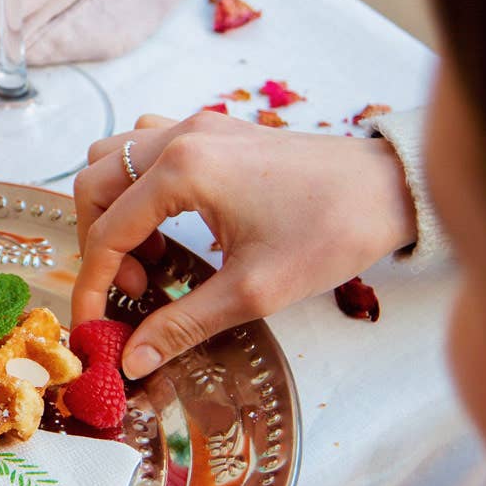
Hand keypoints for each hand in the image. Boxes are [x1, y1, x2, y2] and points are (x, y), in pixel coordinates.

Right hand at [72, 112, 416, 378]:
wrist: (392, 188)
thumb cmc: (331, 233)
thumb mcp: (253, 290)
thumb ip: (181, 324)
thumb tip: (130, 360)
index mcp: (182, 170)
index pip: (108, 231)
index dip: (92, 285)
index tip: (93, 327)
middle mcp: (179, 137)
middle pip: (95, 184)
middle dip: (100, 244)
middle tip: (136, 288)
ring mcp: (195, 126)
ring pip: (114, 158)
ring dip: (115, 208)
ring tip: (153, 254)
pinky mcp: (212, 128)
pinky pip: (146, 146)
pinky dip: (139, 185)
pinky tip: (171, 220)